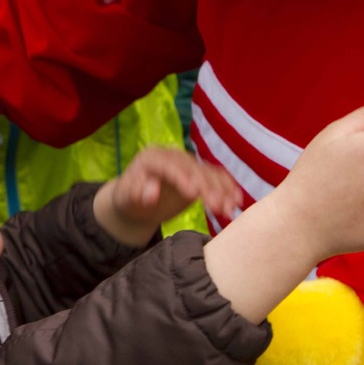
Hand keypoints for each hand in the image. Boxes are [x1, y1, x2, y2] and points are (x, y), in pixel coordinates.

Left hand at [94, 148, 241, 247]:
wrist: (135, 202)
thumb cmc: (129, 200)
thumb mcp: (127, 198)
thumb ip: (137, 193)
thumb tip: (151, 193)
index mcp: (151, 158)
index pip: (169, 166)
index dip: (182, 178)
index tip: (194, 194)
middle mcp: (172, 156)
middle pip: (193, 168)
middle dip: (208, 187)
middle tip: (218, 206)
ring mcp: (187, 163)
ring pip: (208, 172)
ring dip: (222, 189)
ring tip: (231, 208)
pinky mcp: (198, 173)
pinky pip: (216, 177)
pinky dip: (227, 187)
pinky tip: (237, 200)